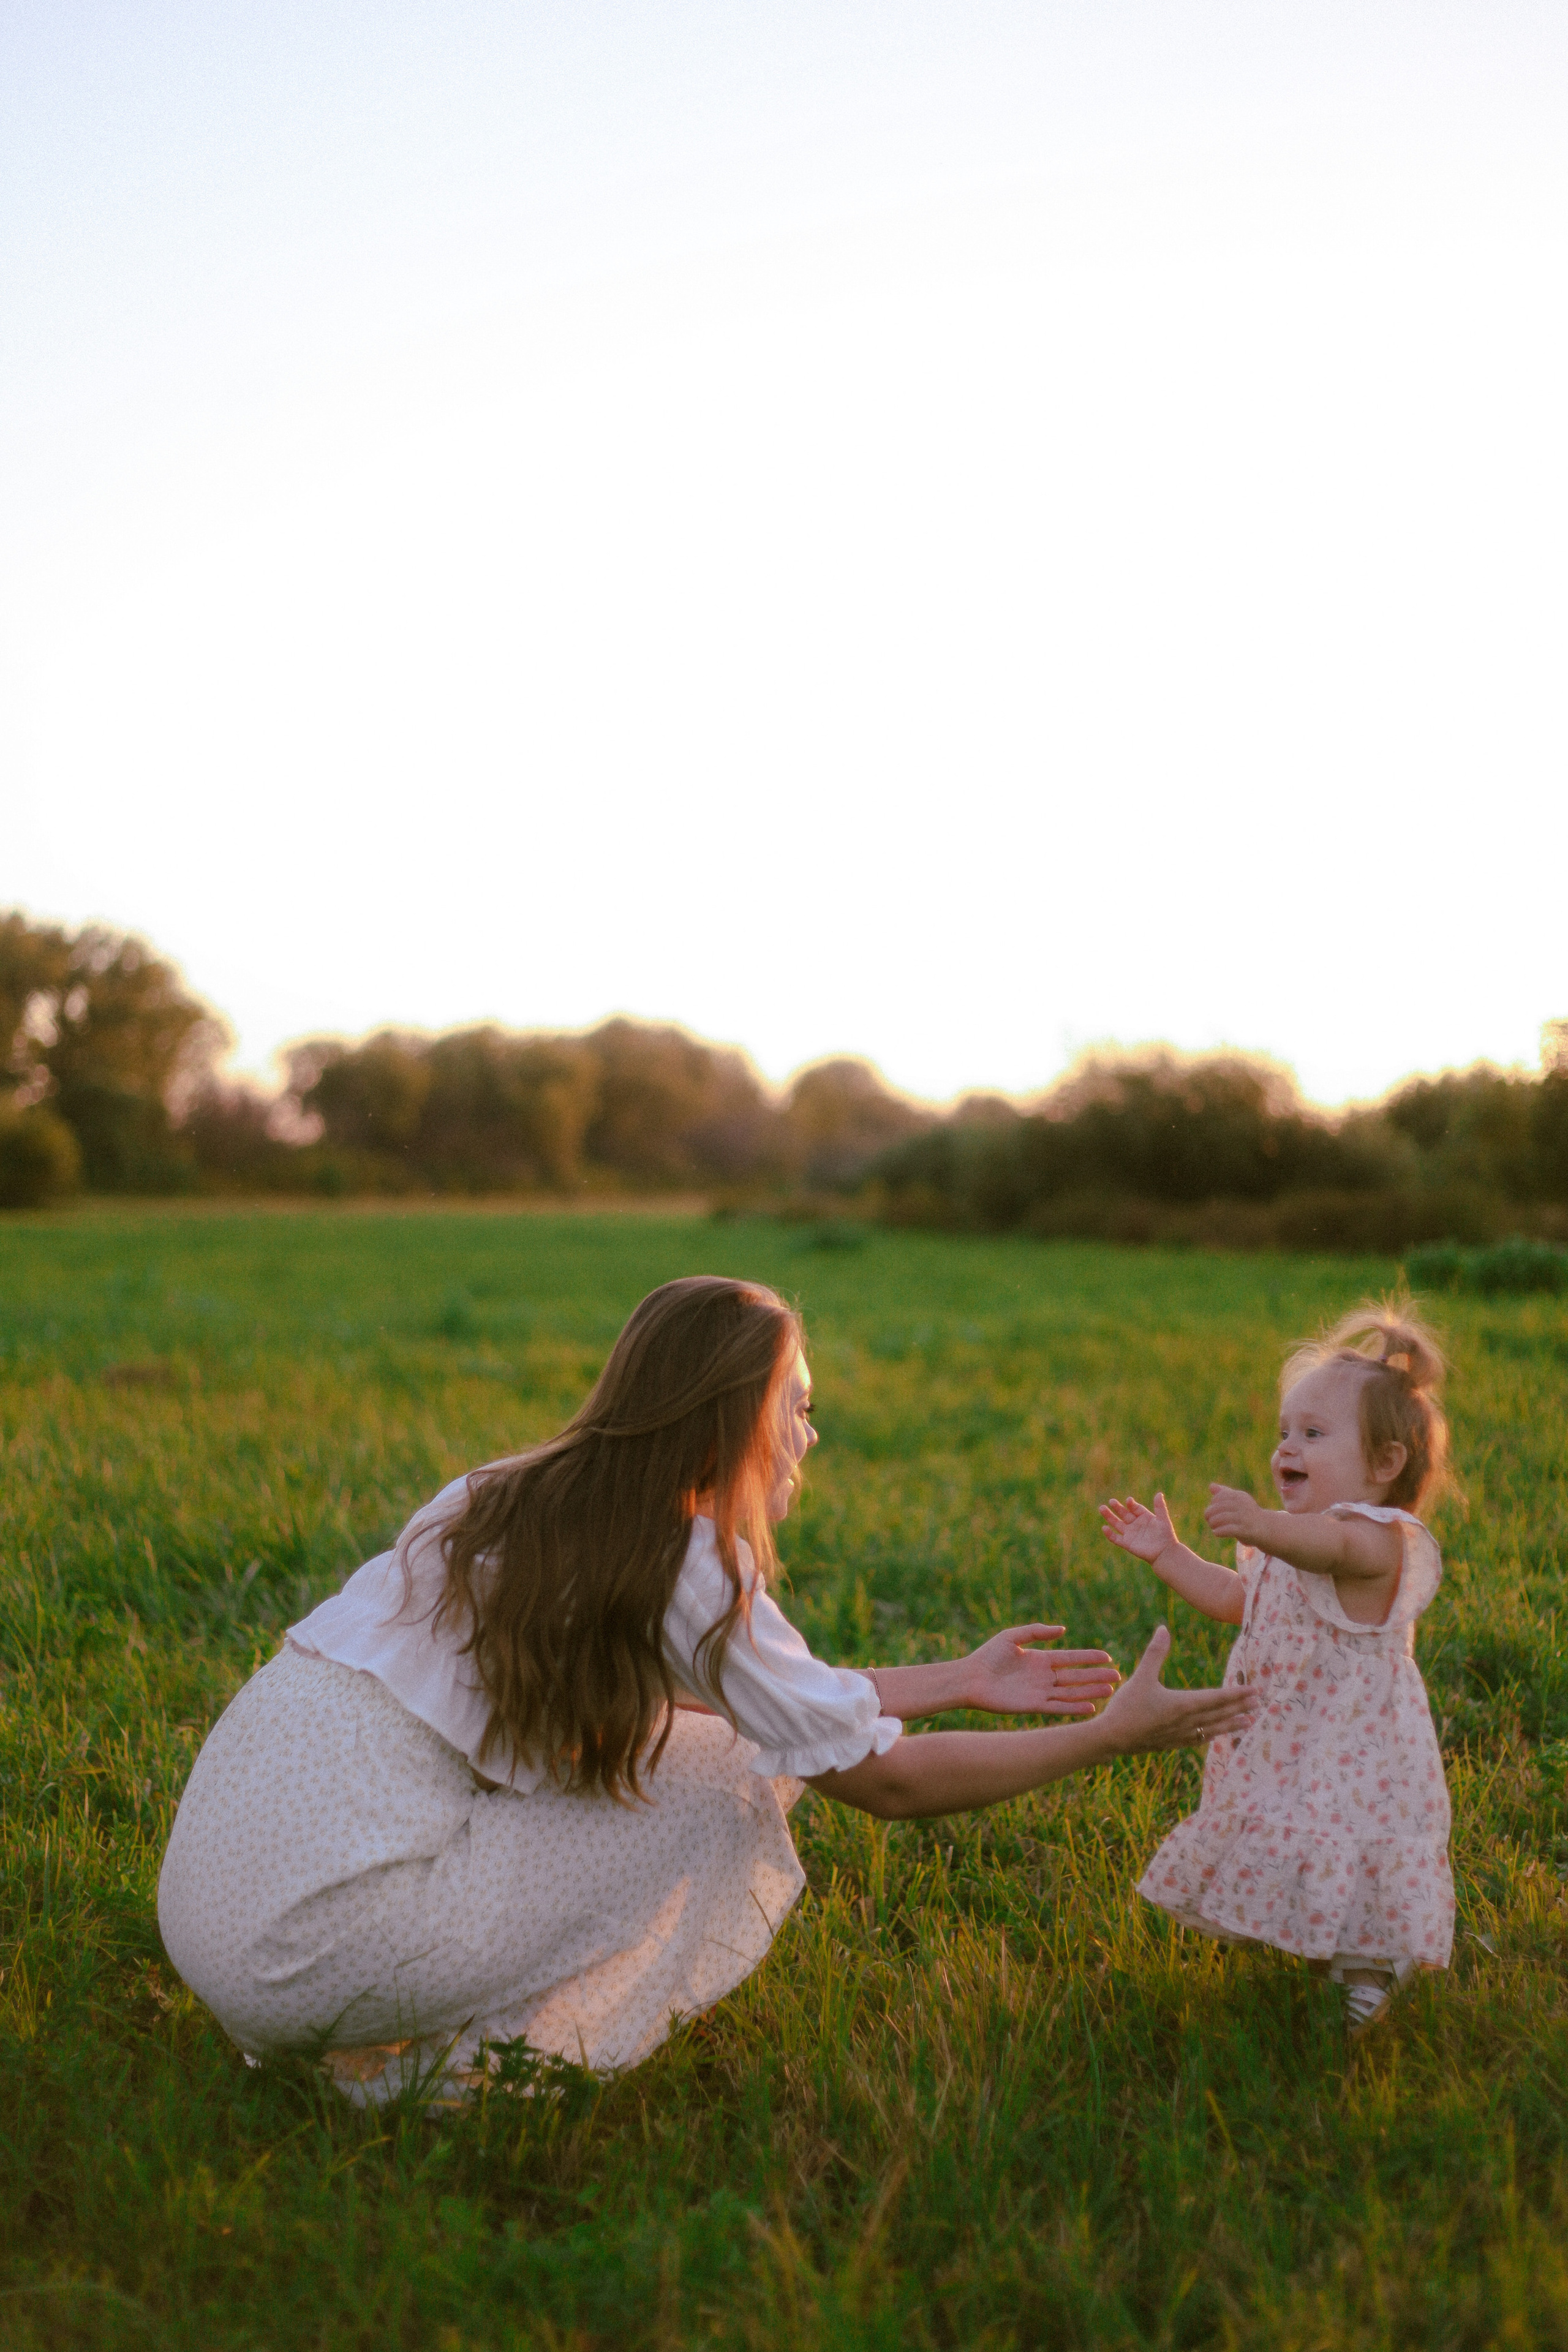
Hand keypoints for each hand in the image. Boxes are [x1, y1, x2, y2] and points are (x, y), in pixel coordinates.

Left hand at [959, 1623, 1120, 1717]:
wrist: (970, 1678)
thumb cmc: (988, 1656)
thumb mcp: (1012, 1637)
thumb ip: (1037, 1631)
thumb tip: (1063, 1630)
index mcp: (1040, 1659)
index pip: (1070, 1658)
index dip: (1088, 1657)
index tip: (1107, 1657)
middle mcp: (1043, 1677)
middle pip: (1075, 1677)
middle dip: (1096, 1676)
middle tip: (1118, 1676)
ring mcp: (1040, 1692)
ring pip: (1070, 1693)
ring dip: (1090, 1692)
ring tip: (1110, 1691)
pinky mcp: (1033, 1706)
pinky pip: (1057, 1708)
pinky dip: (1073, 1708)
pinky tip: (1090, 1707)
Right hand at [1098, 1625, 1259, 1754]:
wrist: (1111, 1739)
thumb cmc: (1126, 1707)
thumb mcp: (1140, 1677)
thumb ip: (1154, 1653)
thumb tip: (1163, 1628)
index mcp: (1182, 1704)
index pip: (1216, 1698)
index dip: (1237, 1694)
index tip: (1254, 1691)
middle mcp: (1186, 1722)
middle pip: (1219, 1714)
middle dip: (1240, 1707)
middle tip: (1259, 1703)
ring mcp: (1180, 1735)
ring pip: (1212, 1729)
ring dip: (1230, 1724)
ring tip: (1248, 1723)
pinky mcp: (1171, 1743)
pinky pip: (1198, 1739)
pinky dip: (1211, 1735)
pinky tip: (1215, 1735)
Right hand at [1099, 1491, 1178, 1565]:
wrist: (1164, 1553)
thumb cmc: (1166, 1536)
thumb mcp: (1163, 1520)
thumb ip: (1160, 1507)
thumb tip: (1158, 1493)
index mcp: (1143, 1516)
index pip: (1134, 1508)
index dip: (1131, 1504)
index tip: (1128, 1501)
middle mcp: (1135, 1524)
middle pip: (1123, 1514)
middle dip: (1117, 1507)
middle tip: (1111, 1501)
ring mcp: (1130, 1533)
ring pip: (1117, 1523)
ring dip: (1109, 1516)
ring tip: (1101, 1508)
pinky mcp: (1127, 1543)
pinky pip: (1116, 1538)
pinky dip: (1109, 1534)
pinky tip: (1104, 1528)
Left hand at [1204, 1484, 1267, 1543]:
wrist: (1266, 1529)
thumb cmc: (1248, 1514)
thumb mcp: (1238, 1502)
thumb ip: (1225, 1493)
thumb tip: (1211, 1486)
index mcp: (1240, 1496)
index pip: (1218, 1497)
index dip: (1212, 1505)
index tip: (1213, 1512)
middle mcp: (1243, 1505)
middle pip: (1217, 1508)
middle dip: (1210, 1515)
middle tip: (1210, 1521)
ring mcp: (1245, 1517)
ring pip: (1220, 1519)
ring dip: (1213, 1524)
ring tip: (1213, 1527)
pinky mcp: (1246, 1530)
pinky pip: (1227, 1530)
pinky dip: (1218, 1531)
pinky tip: (1216, 1533)